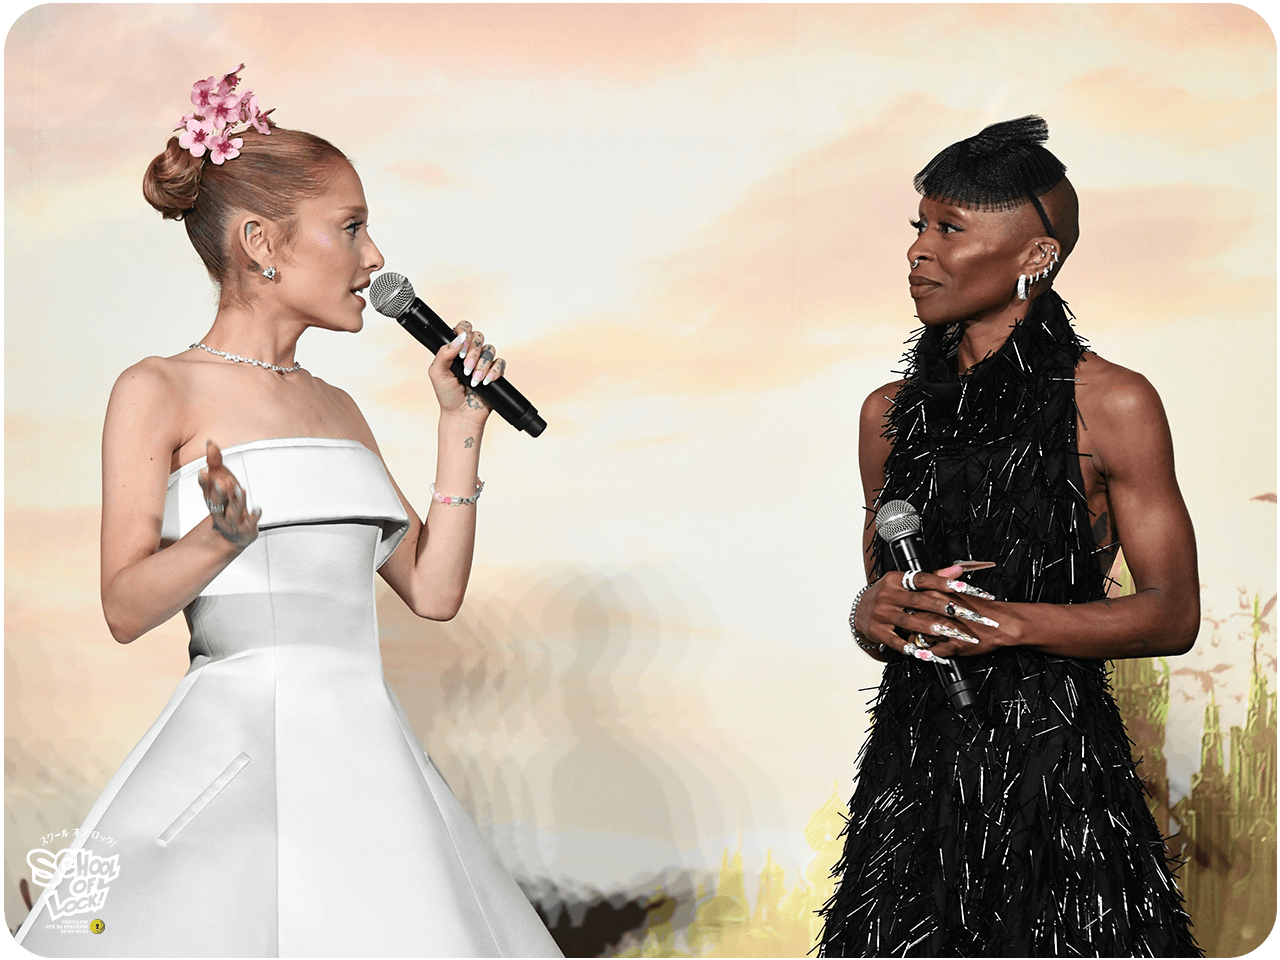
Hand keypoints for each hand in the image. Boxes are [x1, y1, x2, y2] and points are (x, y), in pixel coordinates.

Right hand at [197, 440, 260, 547]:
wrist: (235, 533)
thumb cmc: (227, 501)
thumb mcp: (221, 479)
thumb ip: (215, 462)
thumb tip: (210, 442)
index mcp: (212, 499)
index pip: (207, 490)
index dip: (205, 482)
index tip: (203, 472)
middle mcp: (220, 511)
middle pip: (217, 502)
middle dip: (217, 493)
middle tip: (220, 482)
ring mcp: (233, 521)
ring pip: (233, 512)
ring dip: (237, 501)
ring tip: (240, 489)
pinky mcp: (246, 528)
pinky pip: (250, 523)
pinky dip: (254, 516)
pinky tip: (258, 509)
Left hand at [430, 321, 505, 422]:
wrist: (461, 414)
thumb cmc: (447, 394)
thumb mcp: (437, 372)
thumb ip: (444, 353)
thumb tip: (458, 338)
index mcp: (456, 348)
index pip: (464, 328)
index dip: (464, 333)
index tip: (461, 350)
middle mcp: (471, 352)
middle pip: (478, 336)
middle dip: (473, 353)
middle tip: (466, 369)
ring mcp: (484, 362)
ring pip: (490, 350)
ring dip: (482, 365)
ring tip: (474, 380)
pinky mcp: (495, 372)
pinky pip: (500, 363)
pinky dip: (494, 372)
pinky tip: (485, 382)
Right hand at [853, 563, 1002, 661]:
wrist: (859, 611)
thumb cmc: (888, 596)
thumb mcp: (905, 583)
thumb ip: (933, 578)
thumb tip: (957, 571)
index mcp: (896, 580)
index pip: (922, 579)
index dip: (943, 582)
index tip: (963, 587)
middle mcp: (888, 595)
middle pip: (920, 601)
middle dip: (945, 608)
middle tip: (966, 613)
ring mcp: (882, 614)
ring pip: (910, 622)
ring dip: (933, 628)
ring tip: (952, 633)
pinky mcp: (878, 631)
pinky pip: (898, 642)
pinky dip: (913, 649)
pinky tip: (927, 654)